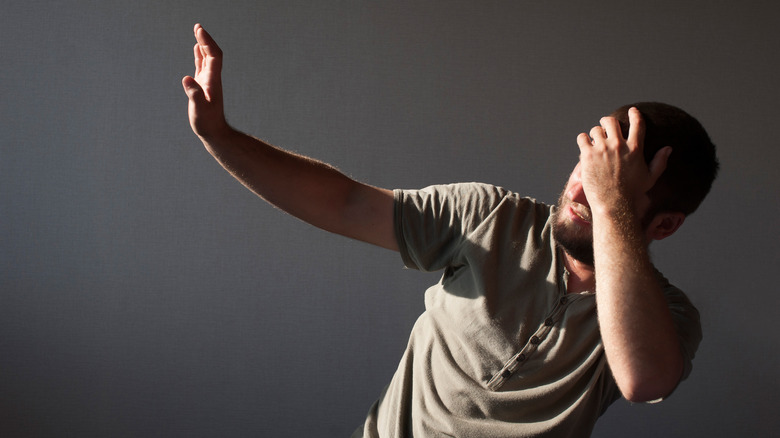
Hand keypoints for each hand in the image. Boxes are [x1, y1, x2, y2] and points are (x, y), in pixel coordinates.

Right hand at [182, 24, 228, 138]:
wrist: (214, 133)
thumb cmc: (207, 123)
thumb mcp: (199, 109)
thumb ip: (194, 94)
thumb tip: (187, 79)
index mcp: (213, 81)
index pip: (213, 55)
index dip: (207, 42)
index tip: (199, 30)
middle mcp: (212, 78)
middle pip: (212, 53)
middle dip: (205, 39)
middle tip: (197, 26)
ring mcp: (208, 82)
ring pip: (207, 58)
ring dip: (203, 44)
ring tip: (198, 32)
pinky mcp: (203, 86)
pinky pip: (202, 66)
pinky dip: (200, 55)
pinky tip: (197, 49)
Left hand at [576, 107, 671, 213]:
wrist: (614, 204)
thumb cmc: (632, 193)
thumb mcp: (650, 178)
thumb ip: (660, 162)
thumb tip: (668, 148)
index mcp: (635, 149)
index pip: (637, 124)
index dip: (635, 114)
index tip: (632, 111)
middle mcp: (619, 146)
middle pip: (611, 122)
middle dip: (607, 122)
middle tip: (604, 126)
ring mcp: (602, 149)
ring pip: (595, 129)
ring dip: (595, 133)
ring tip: (594, 140)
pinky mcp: (588, 155)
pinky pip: (582, 137)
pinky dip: (583, 140)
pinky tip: (584, 145)